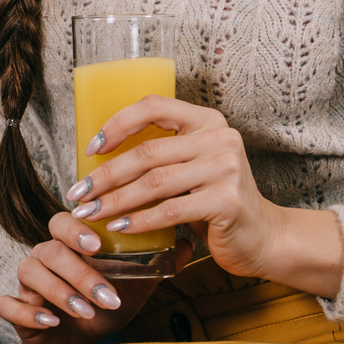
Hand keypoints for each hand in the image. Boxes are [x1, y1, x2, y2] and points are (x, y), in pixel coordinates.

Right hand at [0, 212, 168, 343]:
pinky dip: (28, 312)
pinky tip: (51, 320)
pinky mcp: (15, 309)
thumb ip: (154, 266)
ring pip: (30, 273)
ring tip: (87, 311)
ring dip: (61, 292)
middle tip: (102, 290)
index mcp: (68, 246)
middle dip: (77, 269)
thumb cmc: (101, 308)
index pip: (63, 222)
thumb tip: (186, 243)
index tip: (97, 243)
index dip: (76, 229)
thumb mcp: (132, 288)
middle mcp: (44, 257)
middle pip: (49, 249)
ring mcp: (27, 283)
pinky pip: (8, 304)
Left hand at [70, 96, 343, 296]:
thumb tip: (100, 158)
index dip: (118, 123)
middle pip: (147, 152)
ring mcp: (226, 168)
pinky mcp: (227, 201)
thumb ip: (162, 155)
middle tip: (78, 193)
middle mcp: (219, 138)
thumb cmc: (218, 202)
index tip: (91, 148)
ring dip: (114, 200)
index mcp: (207, 121)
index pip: (154, 106)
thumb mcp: (193, 167)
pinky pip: (169, 210)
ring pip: (154, 182)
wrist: (265, 237)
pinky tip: (119, 228)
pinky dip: (139, 220)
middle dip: (105, 175)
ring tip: (89, 212)